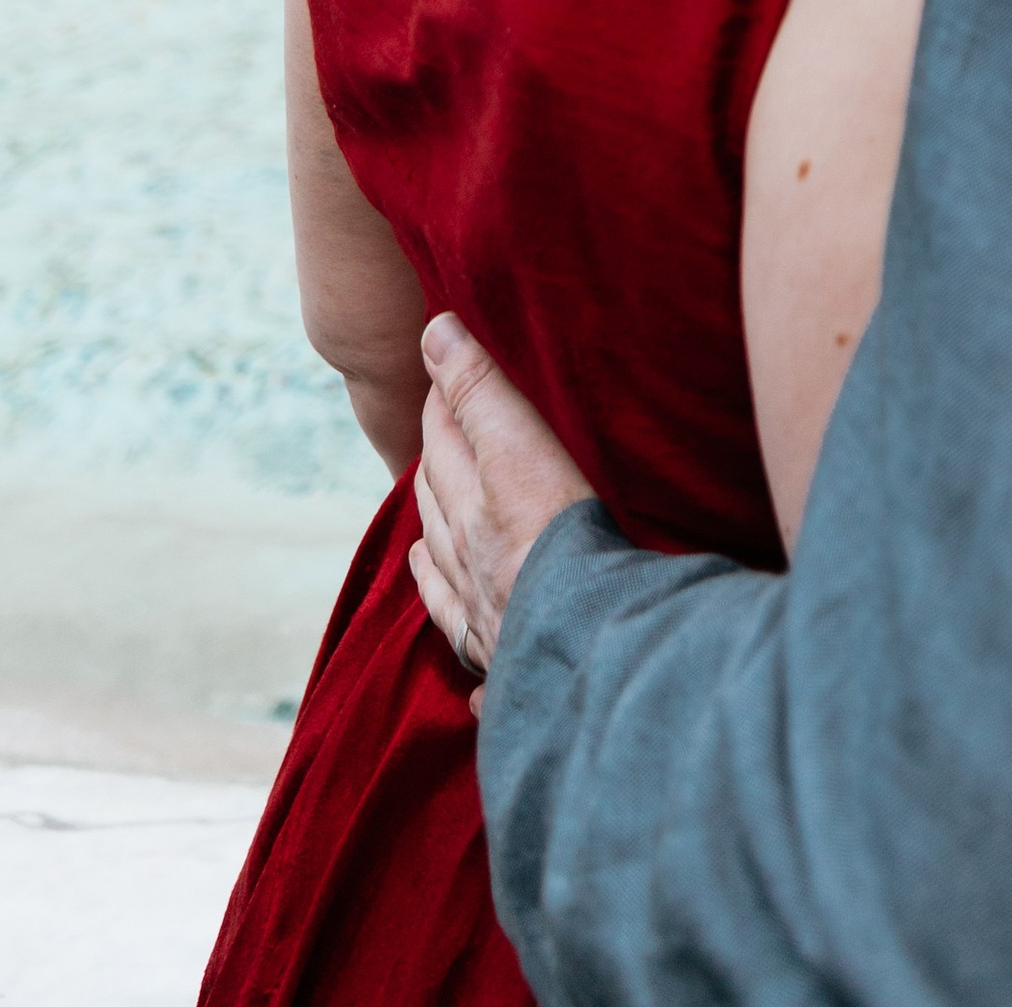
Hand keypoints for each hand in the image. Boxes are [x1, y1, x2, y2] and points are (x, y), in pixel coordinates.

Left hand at [408, 313, 593, 699]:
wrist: (583, 637)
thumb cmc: (555, 533)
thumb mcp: (517, 444)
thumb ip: (479, 390)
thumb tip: (432, 329)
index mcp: (471, 506)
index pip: (446, 446)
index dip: (441, 408)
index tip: (442, 378)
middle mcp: (468, 563)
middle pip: (438, 511)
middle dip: (433, 475)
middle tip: (434, 450)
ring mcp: (487, 619)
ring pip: (449, 583)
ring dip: (437, 558)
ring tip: (428, 545)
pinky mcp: (512, 666)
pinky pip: (480, 659)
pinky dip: (472, 655)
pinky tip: (473, 683)